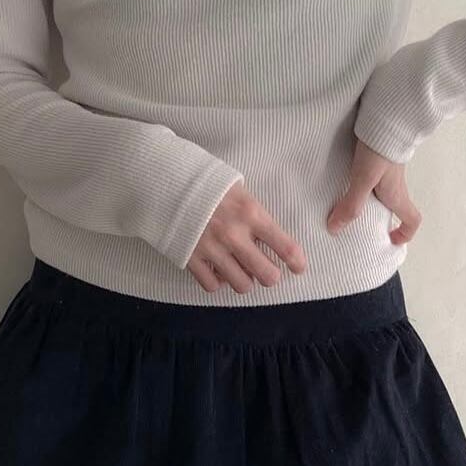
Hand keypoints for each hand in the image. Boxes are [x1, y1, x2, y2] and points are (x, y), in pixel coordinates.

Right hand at [187, 183, 307, 293]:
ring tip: (240, 270)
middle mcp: (234, 235)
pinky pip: (212, 286)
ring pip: (242, 285)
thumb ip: (256, 215)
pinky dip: (217, 282)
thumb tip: (270, 240)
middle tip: (266, 269)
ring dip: (245, 280)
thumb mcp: (240, 190)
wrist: (167, 179)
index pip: (286, 247)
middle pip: (268, 275)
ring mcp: (211, 249)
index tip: (298, 267)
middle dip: (271, 275)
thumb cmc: (207, 182)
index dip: (297, 262)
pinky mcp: (190, 258)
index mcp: (251, 213)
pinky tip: (217, 270)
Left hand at [326, 138, 421, 245]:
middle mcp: (395, 185)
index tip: (390, 239)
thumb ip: (351, 204)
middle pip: (394, 207)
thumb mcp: (364, 181)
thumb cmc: (379, 151)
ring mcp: (387, 170)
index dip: (405, 233)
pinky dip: (360, 182)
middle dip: (380, 218)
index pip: (412, 219)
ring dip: (368, 199)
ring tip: (344, 203)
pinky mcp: (378, 157)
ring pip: (381, 191)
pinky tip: (341, 180)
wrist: (386, 118)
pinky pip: (372, 176)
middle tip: (359, 224)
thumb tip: (335, 229)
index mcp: (397, 195)